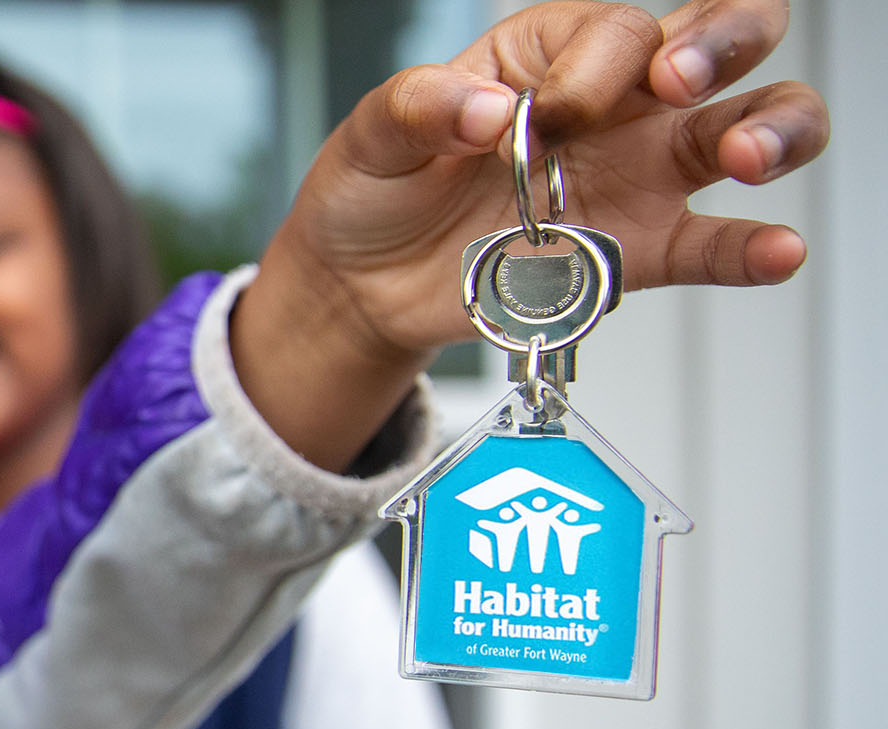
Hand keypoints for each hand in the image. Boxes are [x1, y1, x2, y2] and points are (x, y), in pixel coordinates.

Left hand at [232, 0, 828, 470]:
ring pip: (745, 128)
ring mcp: (637, 176)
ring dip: (768, 131)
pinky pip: (712, 246)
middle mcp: (614, 105)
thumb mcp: (370, 135)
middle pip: (719, 42)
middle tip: (678, 85)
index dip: (598, 65)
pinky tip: (778, 251)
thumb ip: (419, 108)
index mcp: (551, 55)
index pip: (618, 30)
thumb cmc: (375, 190)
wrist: (362, 285)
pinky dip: (753, 249)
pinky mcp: (635, 252)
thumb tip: (486, 109)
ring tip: (746, 157)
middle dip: (723, 46)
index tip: (548, 115)